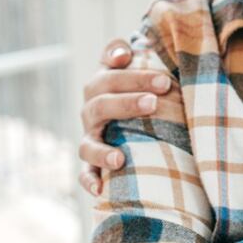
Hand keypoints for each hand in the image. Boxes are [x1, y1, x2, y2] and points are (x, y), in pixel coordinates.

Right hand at [78, 38, 173, 195]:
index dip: (127, 70)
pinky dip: (90, 181)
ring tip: (121, 158)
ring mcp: (91, 136)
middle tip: (156, 100)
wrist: (136, 114)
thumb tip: (124, 54)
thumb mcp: (141, 66)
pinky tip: (100, 189)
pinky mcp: (92, 162)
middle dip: (127, 102)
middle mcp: (92, 109)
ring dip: (103, 151)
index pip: (109, 72)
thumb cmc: (142, 86)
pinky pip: (85, 173)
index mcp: (103, 83)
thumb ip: (135, 52)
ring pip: (87, 143)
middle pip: (101, 103)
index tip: (152, 72)